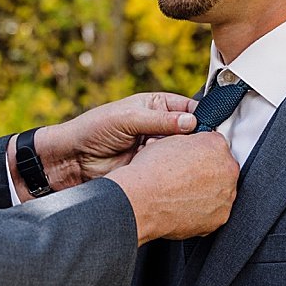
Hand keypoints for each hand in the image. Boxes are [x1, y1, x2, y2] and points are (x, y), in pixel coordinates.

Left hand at [19, 92, 198, 192]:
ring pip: (182, 155)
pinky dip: (177, 176)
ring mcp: (156, 150)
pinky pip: (170, 172)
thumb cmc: (93, 130)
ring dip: (189, 160)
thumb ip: (159, 120)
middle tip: (210, 151)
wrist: (71, 160)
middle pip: (189, 134)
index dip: (202, 118)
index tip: (213, 130)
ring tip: (199, 166)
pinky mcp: (151, 170)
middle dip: (199, 142)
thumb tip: (191, 122)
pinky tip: (184, 179)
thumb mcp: (127, 118)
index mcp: (156, 106)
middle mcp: (159, 128)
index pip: (189, 109)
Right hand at [104, 131, 237, 244]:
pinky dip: (203, 211)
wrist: (141, 200)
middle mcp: (227, 170)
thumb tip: (189, 145)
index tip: (193, 160)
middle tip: (186, 178)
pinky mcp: (220, 217)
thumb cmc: (150, 171)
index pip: (217, 145)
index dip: (202, 153)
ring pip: (220, 192)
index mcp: (216, 145)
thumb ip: (189, 141)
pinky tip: (185, 207)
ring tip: (183, 194)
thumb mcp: (169, 140)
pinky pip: (215, 212)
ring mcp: (226, 196)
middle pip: (223, 169)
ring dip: (207, 192)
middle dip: (208, 173)